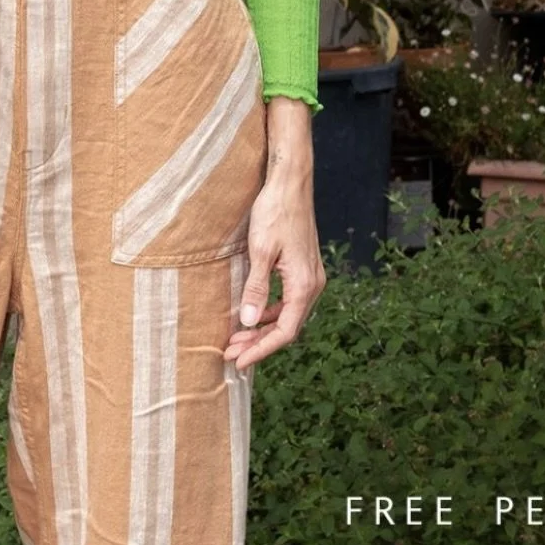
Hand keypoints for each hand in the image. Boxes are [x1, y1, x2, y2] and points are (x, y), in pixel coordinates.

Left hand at [223, 96, 325, 371]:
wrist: (291, 183)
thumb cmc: (275, 212)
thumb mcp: (260, 251)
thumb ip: (255, 288)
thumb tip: (248, 322)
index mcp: (304, 284)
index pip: (284, 331)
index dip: (261, 349)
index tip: (239, 361)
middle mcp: (312, 284)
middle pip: (287, 327)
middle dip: (258, 342)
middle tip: (231, 354)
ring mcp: (310, 276)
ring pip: (287, 314)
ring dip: (262, 328)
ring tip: (236, 339)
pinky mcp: (303, 268)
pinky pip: (287, 300)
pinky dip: (269, 311)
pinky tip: (251, 314)